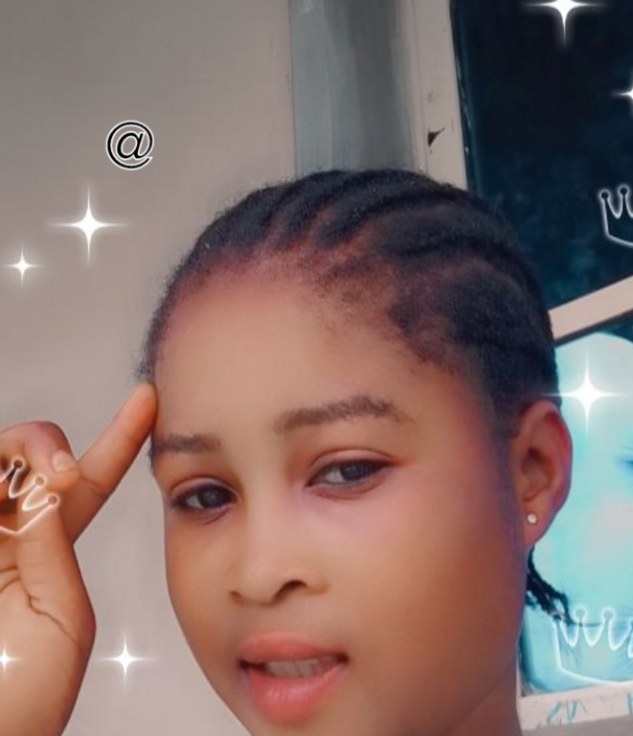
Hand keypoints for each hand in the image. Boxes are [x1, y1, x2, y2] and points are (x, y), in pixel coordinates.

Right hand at [0, 383, 156, 735]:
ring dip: (12, 459)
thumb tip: (47, 485)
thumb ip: (54, 550)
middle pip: (31, 455)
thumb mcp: (62, 622)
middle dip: (43, 443)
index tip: (149, 396)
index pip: (91, 480)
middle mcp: (10, 536)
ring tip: (23, 493)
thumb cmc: (24, 706)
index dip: (121, 436)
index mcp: (51, 554)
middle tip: (57, 472)